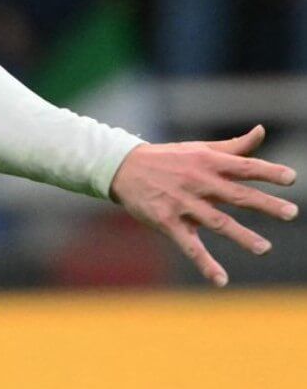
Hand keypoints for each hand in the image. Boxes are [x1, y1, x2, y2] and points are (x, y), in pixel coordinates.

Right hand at [109, 125, 297, 286]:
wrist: (122, 168)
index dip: (267, 172)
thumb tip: (261, 131)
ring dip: (241, 235)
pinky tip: (221, 280)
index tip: (292, 178)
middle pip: (236, 195)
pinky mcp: (167, 221)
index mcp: (207, 162)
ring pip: (216, 221)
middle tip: (290, 212)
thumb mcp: (198, 149)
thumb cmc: (167, 159)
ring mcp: (182, 203)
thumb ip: (233, 147)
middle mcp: (197, 181)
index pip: (243, 166)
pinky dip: (205, 263)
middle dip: (264, 204)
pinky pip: (189, 245)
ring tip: (264, 247)